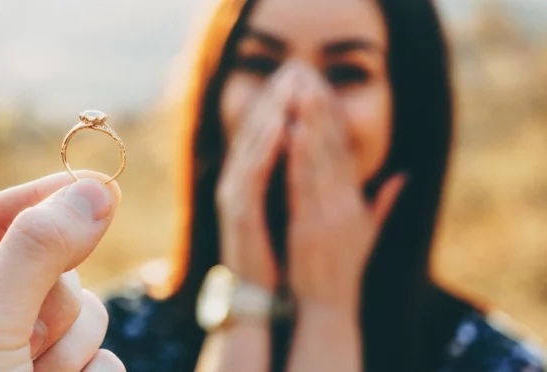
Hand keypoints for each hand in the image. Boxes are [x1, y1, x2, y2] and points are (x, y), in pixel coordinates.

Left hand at [0, 171, 125, 371]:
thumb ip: (34, 251)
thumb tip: (94, 190)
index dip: (46, 197)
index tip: (97, 182)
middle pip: (56, 269)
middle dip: (53, 304)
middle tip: (26, 340)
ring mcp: (28, 355)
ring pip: (87, 314)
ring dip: (72, 347)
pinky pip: (104, 358)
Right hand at [215, 65, 298, 291]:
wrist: (265, 294)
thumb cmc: (284, 253)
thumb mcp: (300, 210)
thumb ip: (310, 182)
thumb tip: (331, 158)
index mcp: (256, 180)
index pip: (272, 132)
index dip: (287, 103)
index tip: (307, 77)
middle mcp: (241, 181)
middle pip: (258, 129)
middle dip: (277, 96)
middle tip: (296, 66)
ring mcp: (236, 195)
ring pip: (253, 143)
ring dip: (271, 112)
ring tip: (290, 83)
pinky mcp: (237, 211)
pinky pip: (252, 172)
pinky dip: (265, 147)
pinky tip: (282, 124)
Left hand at [286, 71, 404, 313]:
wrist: (327, 306)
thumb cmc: (343, 270)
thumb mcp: (367, 233)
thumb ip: (383, 202)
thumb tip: (405, 174)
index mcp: (355, 202)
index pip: (346, 152)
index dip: (334, 118)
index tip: (323, 89)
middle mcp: (344, 203)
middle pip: (334, 148)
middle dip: (321, 109)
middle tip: (310, 75)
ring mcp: (327, 214)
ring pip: (319, 160)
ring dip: (310, 123)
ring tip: (301, 91)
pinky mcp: (309, 226)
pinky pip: (301, 185)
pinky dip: (297, 157)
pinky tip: (290, 131)